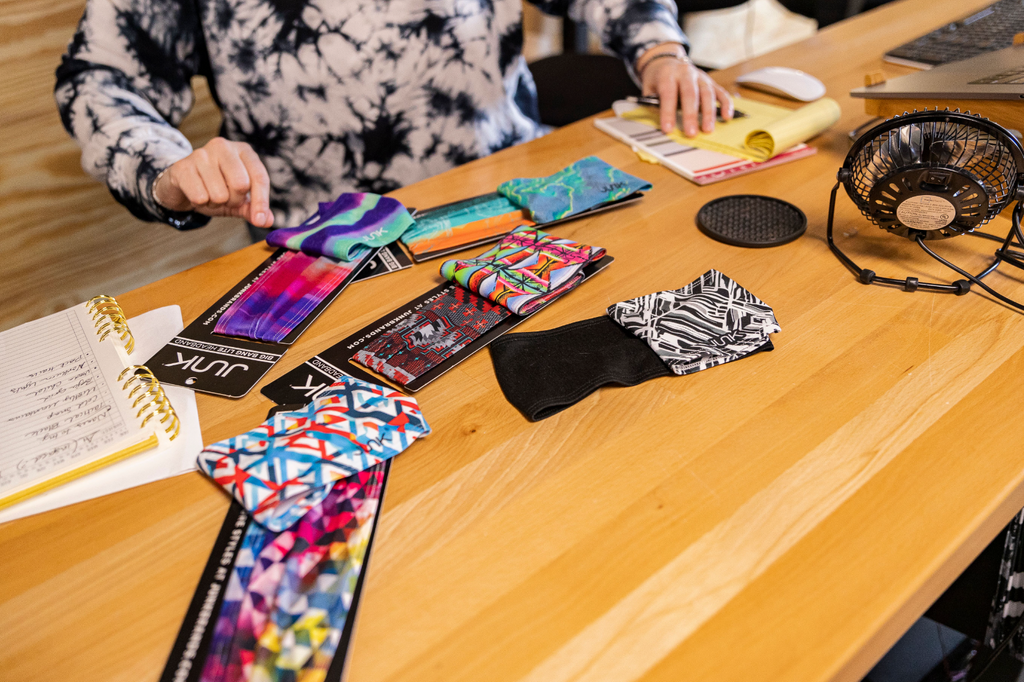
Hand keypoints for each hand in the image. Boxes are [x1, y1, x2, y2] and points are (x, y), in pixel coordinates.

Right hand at [153, 137, 273, 227]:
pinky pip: (200, 197)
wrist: (181, 186)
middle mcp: (223, 146)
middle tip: (226, 199)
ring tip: (209, 194)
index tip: (259, 221)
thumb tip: (267, 221)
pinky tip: (195, 194)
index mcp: (243, 151)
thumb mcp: (237, 199)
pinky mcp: (182, 166)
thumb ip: (253, 208)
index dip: (261, 201)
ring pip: (220, 194)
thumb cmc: (214, 189)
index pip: (259, 177)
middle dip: (234, 201)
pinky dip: (199, 203)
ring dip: (215, 203)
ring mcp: (201, 153)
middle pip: (241, 184)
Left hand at [638, 47, 732, 136]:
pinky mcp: (710, 82)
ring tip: (708, 129)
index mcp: (668, 74)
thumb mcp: (648, 88)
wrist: (666, 61)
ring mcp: (700, 77)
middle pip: (690, 93)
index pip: (668, 93)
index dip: (668, 112)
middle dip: (691, 115)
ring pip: (707, 93)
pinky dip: (725, 105)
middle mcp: (686, 73)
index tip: (668, 129)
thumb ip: (652, 102)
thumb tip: (658, 121)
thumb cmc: (658, 79)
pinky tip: (727, 117)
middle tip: (691, 133)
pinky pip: (720, 92)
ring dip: (708, 113)